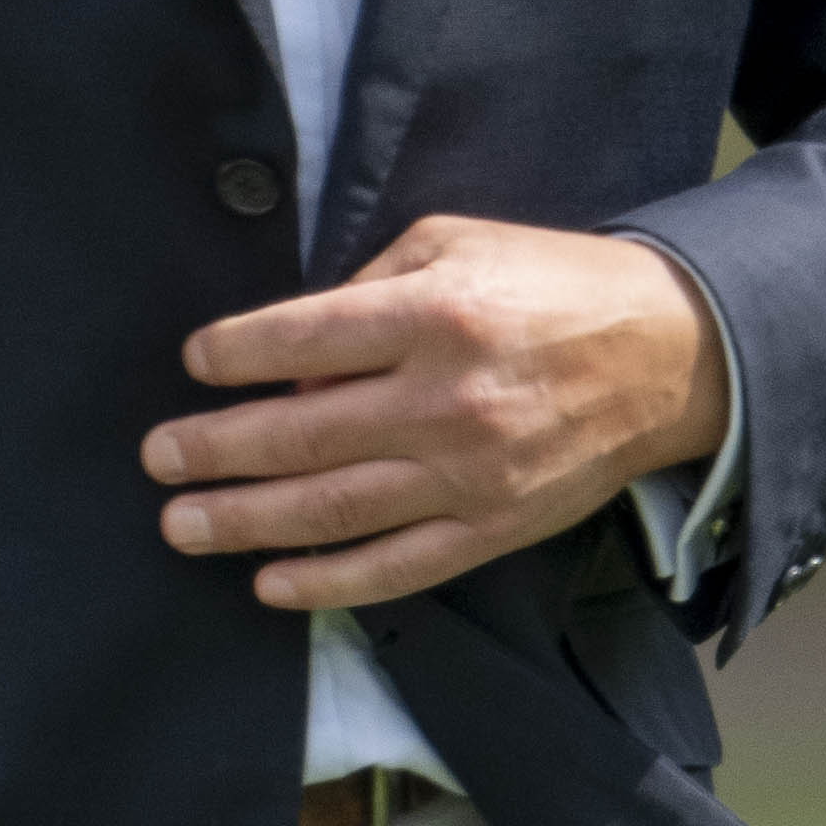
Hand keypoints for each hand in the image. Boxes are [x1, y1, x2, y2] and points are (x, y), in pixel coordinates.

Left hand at [140, 216, 725, 610]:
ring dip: (244, 522)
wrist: (669, 355)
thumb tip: (289, 355)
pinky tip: (269, 583)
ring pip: (332, 510)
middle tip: (156, 458)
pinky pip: (396, 567)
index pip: (301, 341)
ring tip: (182, 523)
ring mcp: (469, 474)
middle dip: (213, 449)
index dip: (233, 355)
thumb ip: (366, 285)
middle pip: (299, 436)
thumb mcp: (457, 242)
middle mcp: (445, 399)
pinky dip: (327, 582)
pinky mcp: (492, 528)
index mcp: (432, 314)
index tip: (195, 363)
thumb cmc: (551, 286)